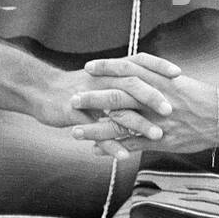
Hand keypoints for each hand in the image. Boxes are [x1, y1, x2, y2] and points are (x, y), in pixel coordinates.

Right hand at [39, 52, 181, 147]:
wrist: (39, 91)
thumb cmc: (74, 86)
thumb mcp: (99, 77)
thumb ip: (122, 78)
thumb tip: (148, 80)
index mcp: (109, 70)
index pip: (138, 61)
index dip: (157, 66)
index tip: (179, 73)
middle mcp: (101, 80)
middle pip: (131, 84)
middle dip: (153, 96)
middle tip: (172, 110)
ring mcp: (88, 97)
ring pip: (117, 110)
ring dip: (138, 124)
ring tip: (157, 137)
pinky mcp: (76, 115)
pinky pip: (96, 131)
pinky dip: (111, 144)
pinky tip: (124, 156)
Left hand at [73, 57, 218, 159]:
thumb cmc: (200, 96)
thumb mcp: (176, 80)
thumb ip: (154, 76)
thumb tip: (136, 71)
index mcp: (158, 80)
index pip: (127, 69)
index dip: (106, 68)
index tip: (88, 67)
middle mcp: (154, 99)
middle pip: (117, 97)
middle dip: (92, 99)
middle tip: (72, 99)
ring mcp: (156, 120)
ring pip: (120, 124)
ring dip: (95, 128)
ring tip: (75, 131)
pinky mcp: (160, 139)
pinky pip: (132, 145)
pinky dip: (112, 148)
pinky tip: (96, 150)